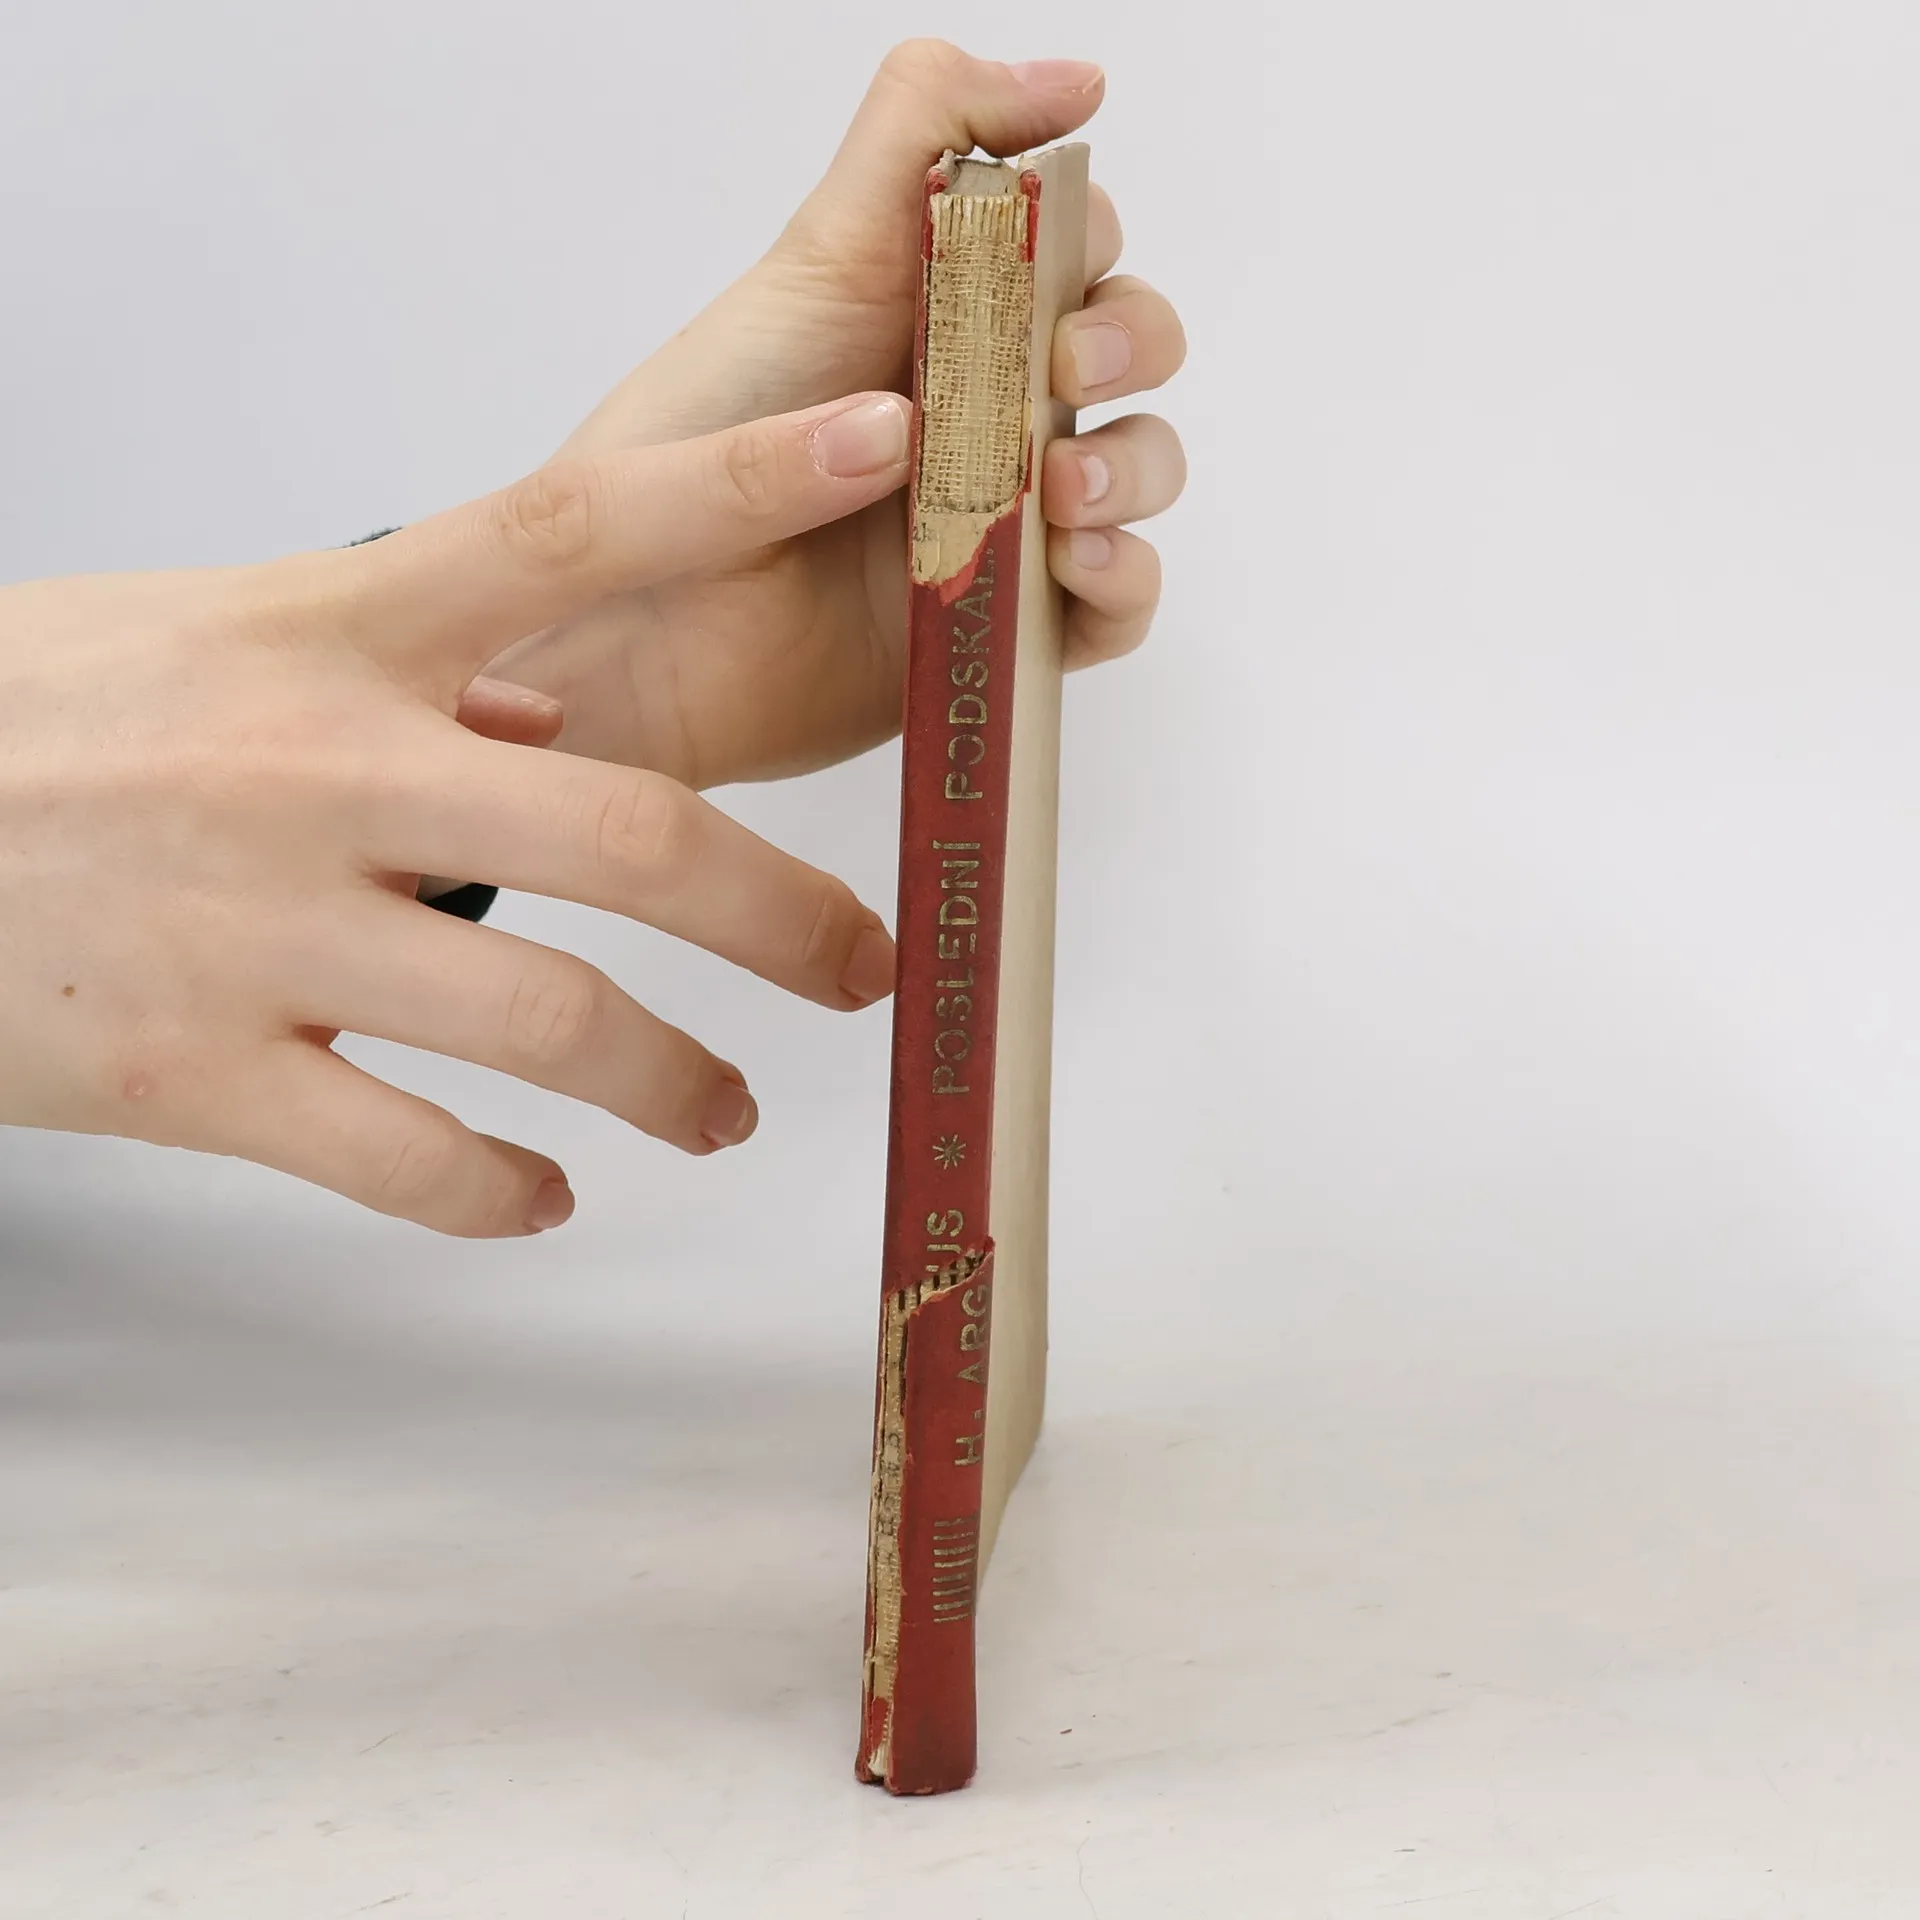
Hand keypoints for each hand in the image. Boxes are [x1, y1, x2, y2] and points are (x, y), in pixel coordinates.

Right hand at [0, 394, 914, 1234]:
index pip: (573, 529)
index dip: (739, 482)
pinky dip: (502, 1192)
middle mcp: (316, 768)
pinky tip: (544, 1195)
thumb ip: (398, 670)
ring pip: (550, 1024)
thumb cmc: (30, 727)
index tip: (882, 444)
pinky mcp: (194, 1071)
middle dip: (784, 916)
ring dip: (675, 1083)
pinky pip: (404, 1159)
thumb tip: (548, 718)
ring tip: (727, 1112)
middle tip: (866, 967)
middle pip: (630, 833)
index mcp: (329, 632)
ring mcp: (259, 928)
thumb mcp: (212, 639)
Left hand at [484, 41, 1187, 788]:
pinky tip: (1070, 571)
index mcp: (936, 315)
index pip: (1066, 246)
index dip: (1082, 241)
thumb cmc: (682, 454)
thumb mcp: (802, 270)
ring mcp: (1001, 525)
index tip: (1053, 258)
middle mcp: (982, 414)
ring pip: (1138, 470)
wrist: (631, 649)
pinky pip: (1113, 604)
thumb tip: (1072, 80)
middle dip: (1127, 344)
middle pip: (1126, 349)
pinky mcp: (1005, 634)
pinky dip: (1122, 581)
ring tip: (1061, 495)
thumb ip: (914, 142)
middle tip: (1067, 371)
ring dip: (1134, 468)